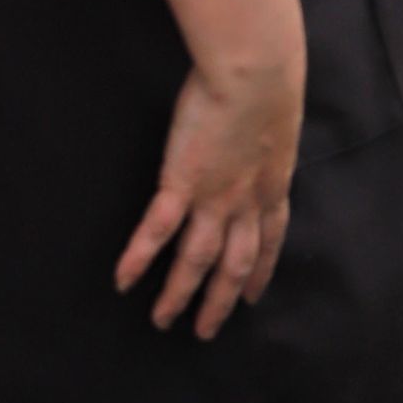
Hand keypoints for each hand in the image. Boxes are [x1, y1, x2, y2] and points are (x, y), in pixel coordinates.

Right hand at [115, 50, 303, 340]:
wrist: (257, 71)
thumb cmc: (271, 80)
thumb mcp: (279, 118)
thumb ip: (269, 137)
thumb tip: (265, 134)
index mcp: (273, 184)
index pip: (269, 241)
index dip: (261, 271)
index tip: (253, 297)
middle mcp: (246, 201)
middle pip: (234, 264)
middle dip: (220, 301)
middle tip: (206, 330)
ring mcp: (214, 197)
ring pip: (196, 260)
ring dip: (179, 294)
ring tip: (162, 320)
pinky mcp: (182, 182)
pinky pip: (158, 230)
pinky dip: (140, 258)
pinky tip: (123, 280)